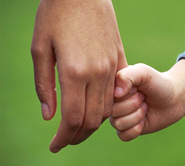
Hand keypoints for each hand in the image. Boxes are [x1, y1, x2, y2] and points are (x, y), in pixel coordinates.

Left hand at [31, 0, 126, 152]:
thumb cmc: (56, 15)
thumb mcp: (40, 48)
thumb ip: (44, 85)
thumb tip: (49, 116)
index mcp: (74, 71)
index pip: (73, 118)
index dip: (63, 138)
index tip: (55, 146)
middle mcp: (97, 73)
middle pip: (93, 119)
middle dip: (78, 136)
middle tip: (65, 141)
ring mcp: (111, 67)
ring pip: (107, 108)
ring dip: (93, 124)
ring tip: (78, 127)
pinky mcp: (119, 59)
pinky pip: (117, 92)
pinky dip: (106, 106)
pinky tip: (95, 107)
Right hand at [109, 60, 184, 140]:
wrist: (173, 98)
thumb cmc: (157, 83)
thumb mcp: (143, 72)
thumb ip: (127, 76)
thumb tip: (115, 94)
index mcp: (112, 86)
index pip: (108, 96)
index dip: (126, 94)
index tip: (137, 88)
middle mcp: (112, 102)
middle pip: (113, 111)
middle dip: (134, 105)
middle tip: (143, 98)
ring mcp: (118, 116)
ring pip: (118, 124)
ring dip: (137, 116)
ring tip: (145, 107)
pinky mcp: (126, 129)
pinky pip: (123, 136)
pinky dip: (136, 129)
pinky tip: (144, 121)